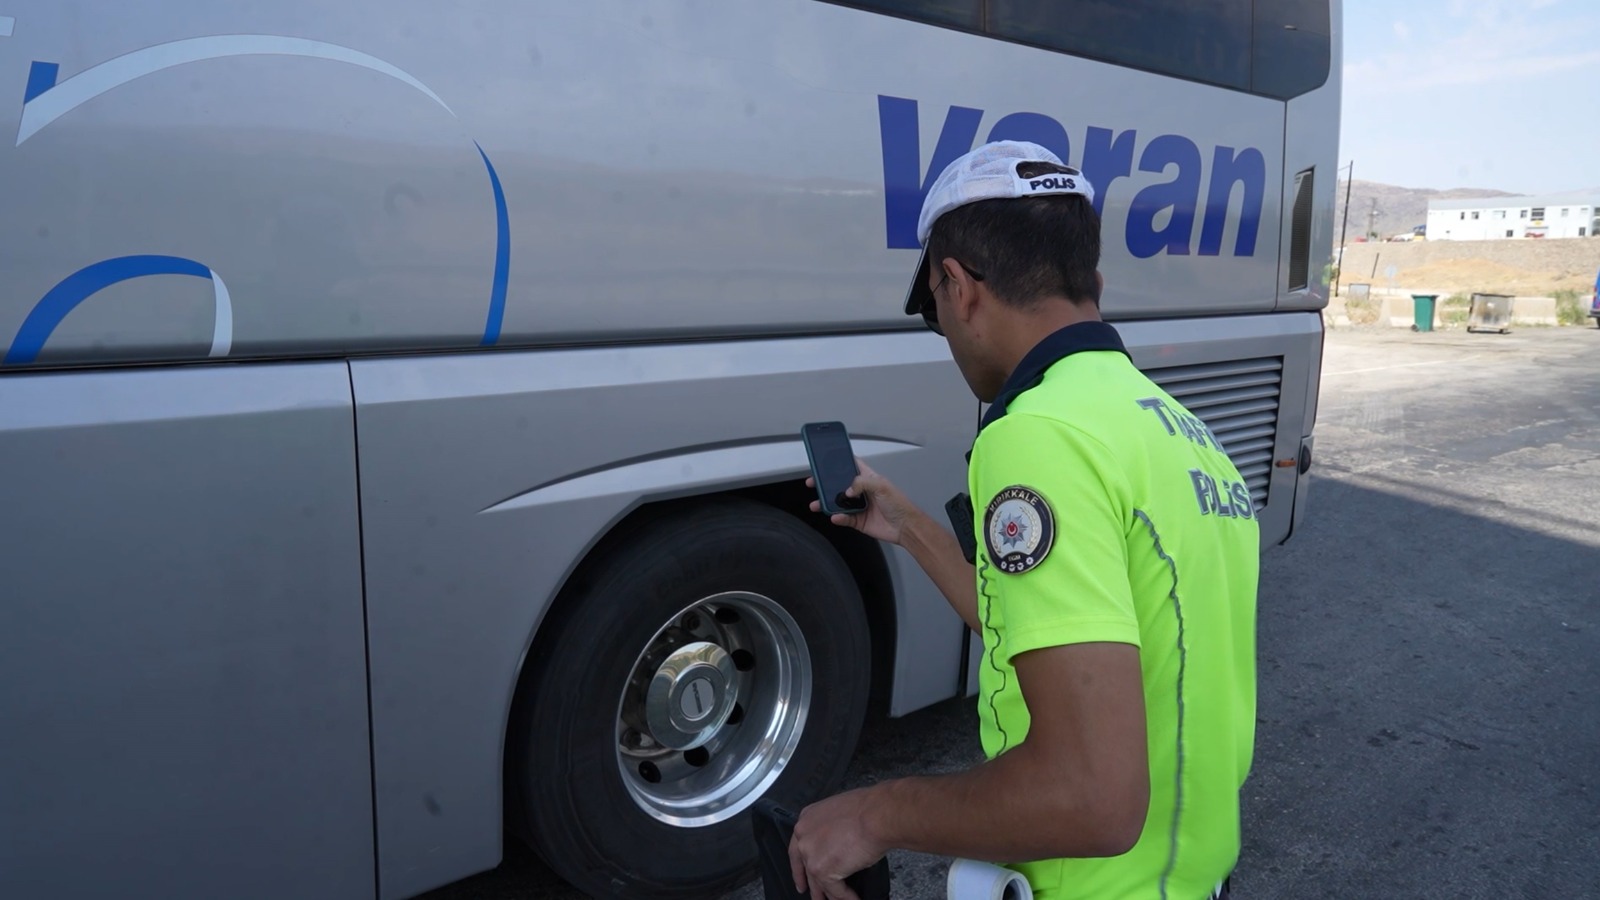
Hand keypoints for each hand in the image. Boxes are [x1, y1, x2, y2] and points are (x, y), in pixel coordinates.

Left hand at [787, 787, 886, 899]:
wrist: (876, 816)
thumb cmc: (868, 809)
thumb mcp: (840, 813)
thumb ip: (832, 829)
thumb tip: (840, 842)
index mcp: (807, 819)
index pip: (798, 846)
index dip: (800, 865)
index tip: (802, 877)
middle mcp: (804, 837)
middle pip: (804, 866)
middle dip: (809, 884)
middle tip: (813, 894)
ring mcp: (811, 855)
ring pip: (818, 882)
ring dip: (828, 895)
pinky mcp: (823, 871)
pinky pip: (835, 891)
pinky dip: (847, 897)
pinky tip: (854, 899)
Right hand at [807, 459, 921, 545]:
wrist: (905, 527)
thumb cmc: (899, 504)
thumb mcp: (882, 486)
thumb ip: (862, 483)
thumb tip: (847, 490)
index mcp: (868, 479)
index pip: (852, 467)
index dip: (840, 463)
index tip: (826, 461)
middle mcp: (862, 492)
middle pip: (839, 485)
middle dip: (826, 484)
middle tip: (814, 483)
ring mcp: (859, 507)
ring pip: (838, 503)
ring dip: (827, 503)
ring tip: (817, 504)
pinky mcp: (858, 521)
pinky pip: (844, 519)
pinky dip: (838, 518)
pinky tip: (835, 516)